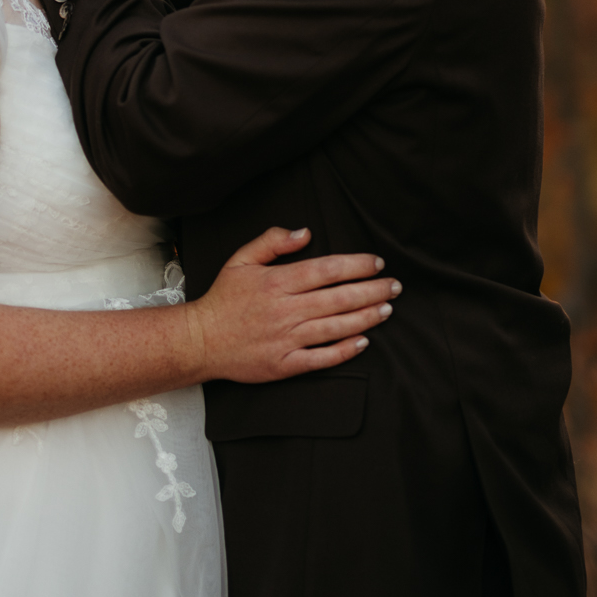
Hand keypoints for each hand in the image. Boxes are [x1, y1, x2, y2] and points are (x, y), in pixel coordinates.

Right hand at [186, 227, 400, 383]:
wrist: (201, 341)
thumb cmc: (223, 299)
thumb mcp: (240, 260)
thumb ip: (272, 242)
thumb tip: (305, 233)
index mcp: (276, 282)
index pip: (326, 270)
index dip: (356, 266)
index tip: (377, 263)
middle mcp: (285, 310)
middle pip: (338, 298)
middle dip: (372, 290)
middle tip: (395, 286)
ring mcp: (286, 339)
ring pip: (335, 327)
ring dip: (366, 318)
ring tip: (387, 309)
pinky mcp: (284, 364)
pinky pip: (321, 357)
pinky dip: (344, 350)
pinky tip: (363, 342)